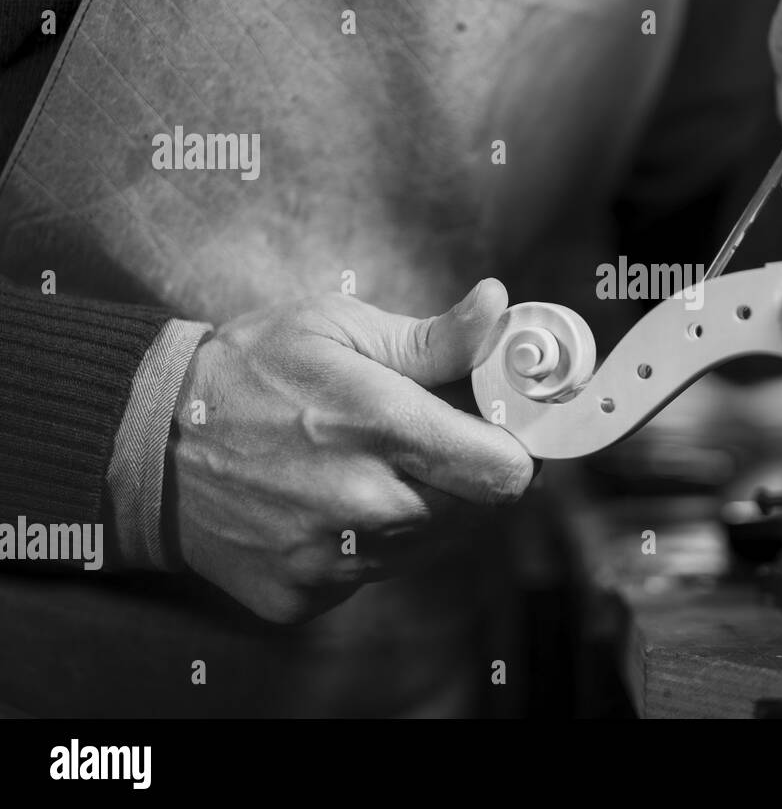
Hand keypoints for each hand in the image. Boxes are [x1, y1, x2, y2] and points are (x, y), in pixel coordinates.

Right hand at [172, 280, 533, 622]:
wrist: (145, 444)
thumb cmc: (247, 371)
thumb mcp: (335, 327)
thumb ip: (431, 337)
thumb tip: (497, 310)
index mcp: (380, 427)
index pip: (505, 470)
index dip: (514, 448)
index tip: (498, 428)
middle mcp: (365, 504)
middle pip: (476, 510)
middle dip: (467, 473)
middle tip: (425, 438)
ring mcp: (333, 558)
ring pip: (429, 544)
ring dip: (421, 506)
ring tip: (366, 463)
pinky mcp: (306, 594)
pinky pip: (375, 573)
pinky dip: (371, 540)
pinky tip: (328, 500)